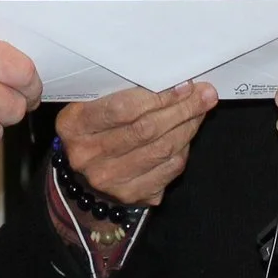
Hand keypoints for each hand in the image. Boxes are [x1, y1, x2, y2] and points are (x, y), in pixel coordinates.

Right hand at [55, 81, 216, 205]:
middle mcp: (87, 156)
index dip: (158, 96)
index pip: (121, 109)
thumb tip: (175, 82)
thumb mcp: (93, 104)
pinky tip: (188, 132)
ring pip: (162, 149)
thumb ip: (124, 92)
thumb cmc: (94, 128)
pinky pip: (169, 169)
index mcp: (73, 126)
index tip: (183, 84)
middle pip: (145, 129)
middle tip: (204, 95)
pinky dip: (184, 148)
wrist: (83, 176)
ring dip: (188, 126)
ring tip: (201, 109)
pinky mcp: (131, 195)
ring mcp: (109, 180)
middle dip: (181, 109)